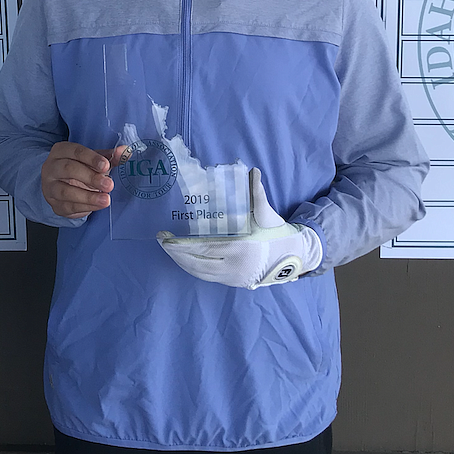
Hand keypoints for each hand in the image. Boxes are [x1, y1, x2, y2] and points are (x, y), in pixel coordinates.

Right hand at [41, 142, 126, 217]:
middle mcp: (51, 167)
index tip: (106, 166)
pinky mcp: (54, 204)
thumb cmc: (79, 168)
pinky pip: (68, 206)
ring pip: (65, 191)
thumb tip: (124, 151)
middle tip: (109, 184)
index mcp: (61, 151)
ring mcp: (50, 187)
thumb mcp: (93, 160)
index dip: (91, 158)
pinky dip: (85, 207)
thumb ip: (109, 157)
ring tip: (106, 200)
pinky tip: (98, 205)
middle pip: (68, 169)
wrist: (61, 186)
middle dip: (90, 177)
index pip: (75, 151)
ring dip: (88, 196)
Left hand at [157, 168, 323, 288]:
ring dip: (181, 262)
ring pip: (199, 273)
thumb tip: (252, 171)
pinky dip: (192, 269)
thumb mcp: (266, 214)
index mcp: (239, 248)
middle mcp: (234, 266)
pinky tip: (183, 259)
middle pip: (196, 263)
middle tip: (161, 240)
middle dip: (175, 253)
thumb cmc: (276, 233)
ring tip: (168, 248)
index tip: (166, 238)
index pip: (203, 249)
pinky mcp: (233, 282)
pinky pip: (207, 277)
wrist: (292, 257)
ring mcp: (232, 277)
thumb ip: (257, 194)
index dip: (181, 245)